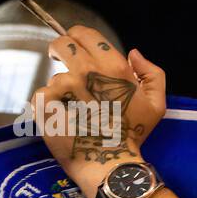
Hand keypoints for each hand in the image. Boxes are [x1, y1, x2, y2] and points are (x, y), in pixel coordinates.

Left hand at [31, 28, 166, 197]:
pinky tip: (60, 120)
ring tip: (73, 111)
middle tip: (61, 63)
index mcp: (113, 66)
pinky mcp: (46, 104)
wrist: (110, 163)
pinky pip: (40, 95)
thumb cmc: (133, 134)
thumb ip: (152, 72)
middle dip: (60, 51)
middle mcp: (87, 71)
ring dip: (60, 90)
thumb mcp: (156, 103)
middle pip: (62, 44)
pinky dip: (47, 107)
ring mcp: (64, 88)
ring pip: (54, 77)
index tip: (76, 49)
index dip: (79, 38)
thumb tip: (133, 53)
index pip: (85, 34)